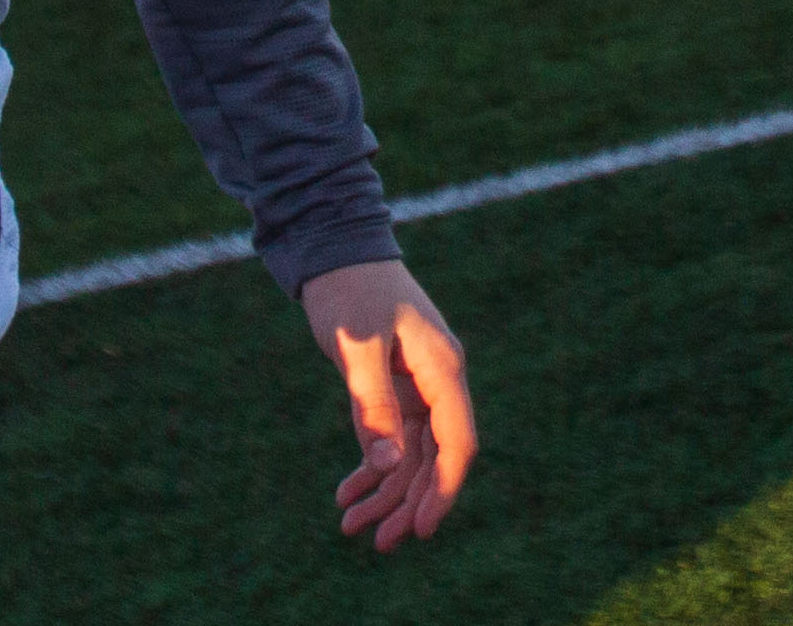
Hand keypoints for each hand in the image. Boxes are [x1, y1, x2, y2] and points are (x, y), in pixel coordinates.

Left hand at [300, 259, 476, 548]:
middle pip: (435, 456)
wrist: (336, 249)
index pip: (457, 441)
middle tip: (378, 542)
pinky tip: (347, 492)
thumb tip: (389, 466)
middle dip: (410, 502)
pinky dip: (373, 468)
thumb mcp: (357, 346)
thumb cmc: (349, 290)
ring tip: (350, 526)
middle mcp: (438, 380)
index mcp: (442, 367)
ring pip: (412, 454)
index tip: (421, 529)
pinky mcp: (396, 387)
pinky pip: (393, 438)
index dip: (443, 489)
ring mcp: (418, 385)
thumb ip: (373, 405)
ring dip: (386, 492)